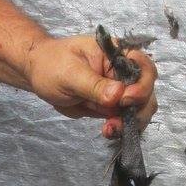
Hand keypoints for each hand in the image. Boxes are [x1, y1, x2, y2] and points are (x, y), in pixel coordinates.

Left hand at [24, 35, 157, 137]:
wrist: (39, 75)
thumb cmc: (52, 64)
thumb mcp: (70, 73)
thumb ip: (94, 85)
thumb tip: (118, 95)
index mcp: (117, 54)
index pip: (143, 67)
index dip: (141, 85)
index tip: (125, 100)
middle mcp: (123, 72)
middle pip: (147, 92)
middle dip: (137, 110)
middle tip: (116, 122)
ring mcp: (119, 91)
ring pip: (139, 109)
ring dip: (129, 123)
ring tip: (109, 129)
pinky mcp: (111, 106)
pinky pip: (124, 119)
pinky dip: (120, 128)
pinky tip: (108, 131)